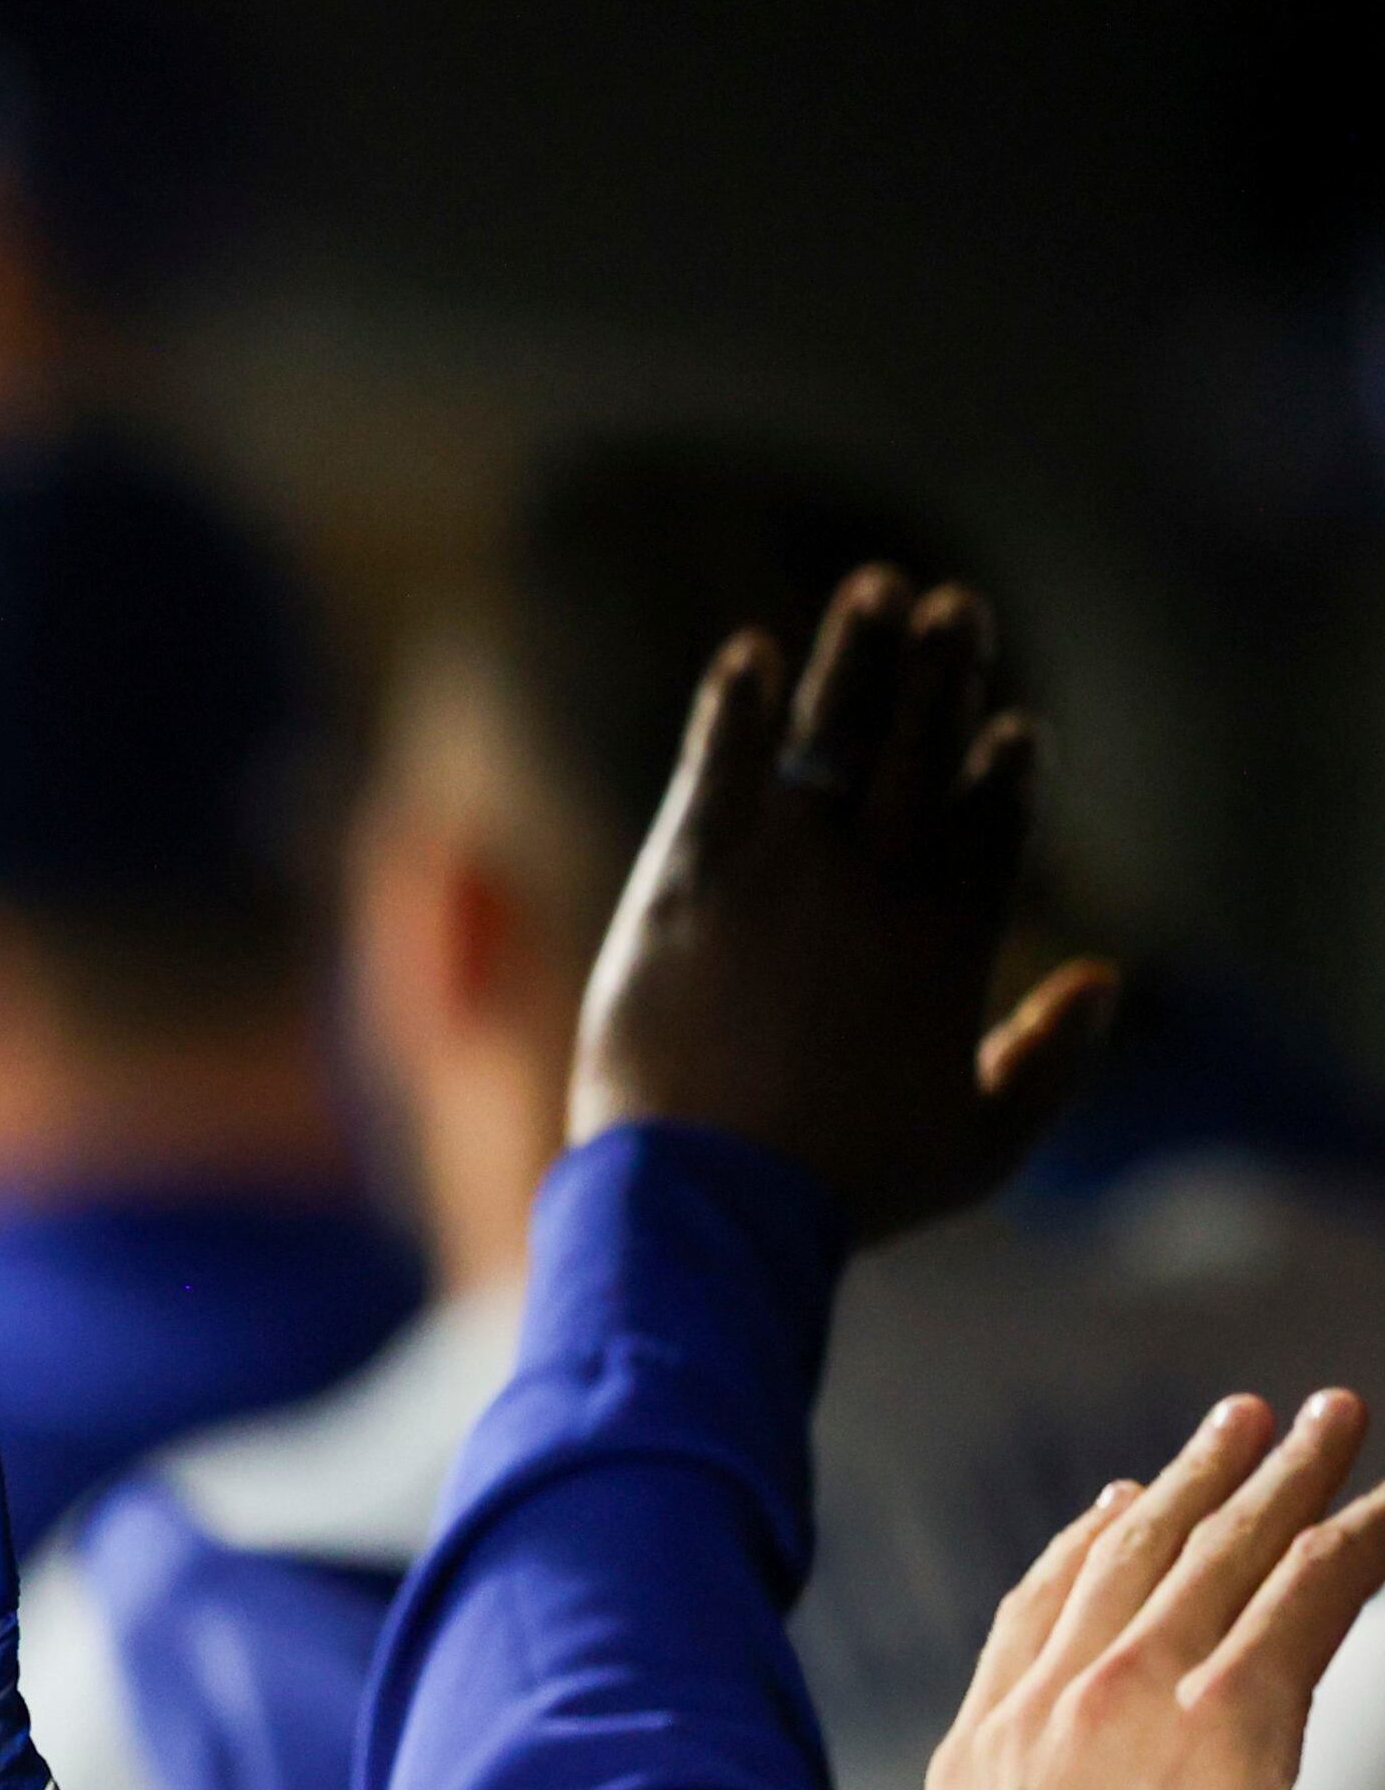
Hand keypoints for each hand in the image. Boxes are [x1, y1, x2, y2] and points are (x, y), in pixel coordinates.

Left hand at [570, 567, 1118, 1243]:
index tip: (1012, 730)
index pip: (997, 821)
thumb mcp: (985, 1145)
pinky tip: (747, 655)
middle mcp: (878, 882)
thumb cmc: (845, 1186)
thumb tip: (1102, 978)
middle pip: (924, 749)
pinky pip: (718, 769)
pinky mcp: (687, 879)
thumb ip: (1052, 1058)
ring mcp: (782, 870)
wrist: (712, 1197)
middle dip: (945, 673)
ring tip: (878, 591)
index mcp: (955, 936)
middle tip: (955, 606)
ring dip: (859, 657)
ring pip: (833, 734)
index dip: (1006, 769)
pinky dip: (734, 708)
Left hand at [901, 1392, 1384, 1789]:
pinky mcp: (974, 1741)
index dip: (1374, 1532)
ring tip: (1230, 1426)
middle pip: (1219, 1546)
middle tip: (1330, 1409)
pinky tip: (1105, 1517)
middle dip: (1286, 1468)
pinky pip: (1030, 1609)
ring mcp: (1035, 1710)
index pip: (1316, 1588)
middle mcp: (1122, 1692)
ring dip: (1183, 1482)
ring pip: (1118, 1558)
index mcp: (1225, 1730)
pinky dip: (1075, 1549)